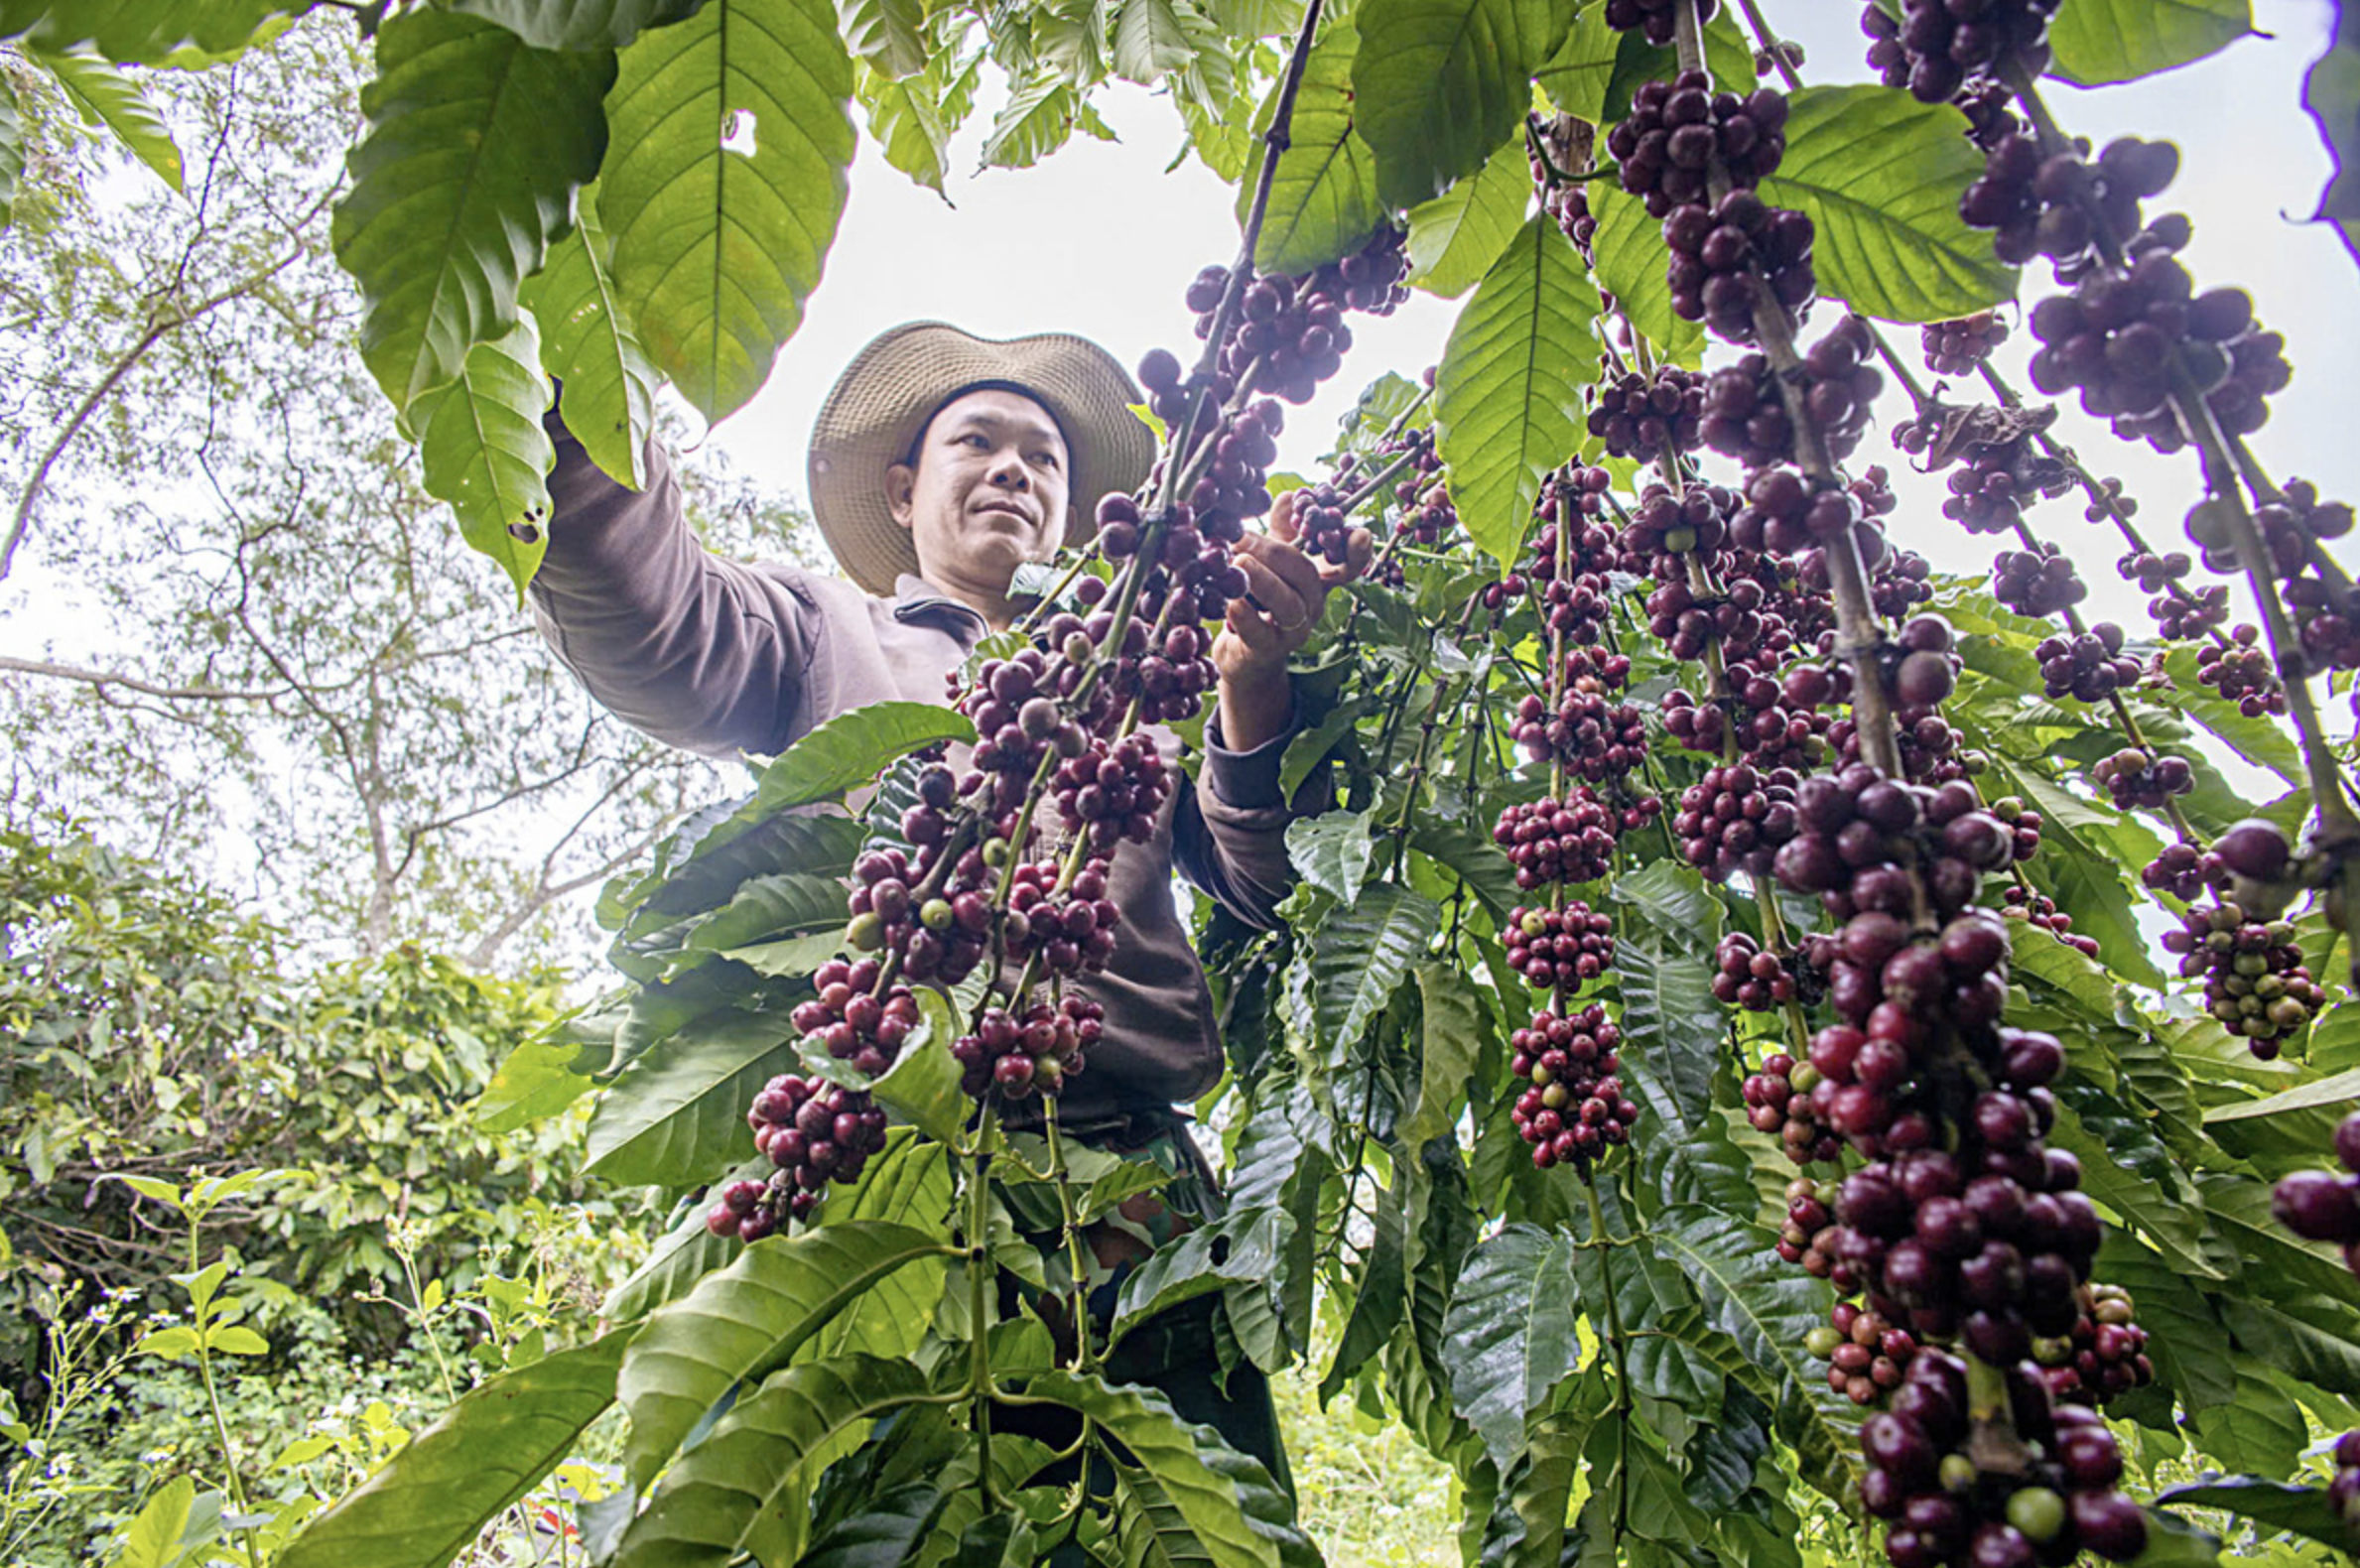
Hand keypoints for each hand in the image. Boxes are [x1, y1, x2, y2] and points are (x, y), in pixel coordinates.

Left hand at [1212, 490, 1370, 752]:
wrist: (1244, 654)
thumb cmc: (1259, 601)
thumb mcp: (1271, 564)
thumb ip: (1282, 531)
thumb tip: (1289, 495)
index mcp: (1317, 582)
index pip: (1347, 567)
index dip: (1357, 552)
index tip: (1359, 532)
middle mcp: (1311, 607)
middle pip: (1307, 576)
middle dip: (1276, 553)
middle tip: (1242, 538)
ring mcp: (1292, 632)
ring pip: (1288, 605)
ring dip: (1262, 581)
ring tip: (1237, 563)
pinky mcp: (1266, 651)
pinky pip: (1260, 633)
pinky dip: (1244, 614)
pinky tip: (1229, 598)